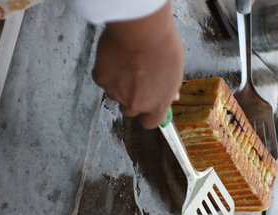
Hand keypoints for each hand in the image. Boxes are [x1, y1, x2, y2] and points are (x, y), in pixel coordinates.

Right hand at [92, 1, 183, 128]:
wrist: (142, 30)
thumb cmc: (163, 46)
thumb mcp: (176, 70)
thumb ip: (171, 88)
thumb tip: (172, 96)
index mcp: (157, 104)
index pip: (150, 123)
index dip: (147, 115)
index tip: (146, 108)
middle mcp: (136, 104)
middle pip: (129, 110)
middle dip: (130, 98)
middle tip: (135, 79)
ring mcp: (116, 93)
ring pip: (115, 93)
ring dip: (119, 83)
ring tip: (128, 61)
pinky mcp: (101, 79)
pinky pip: (103, 78)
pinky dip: (107, 69)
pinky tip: (116, 55)